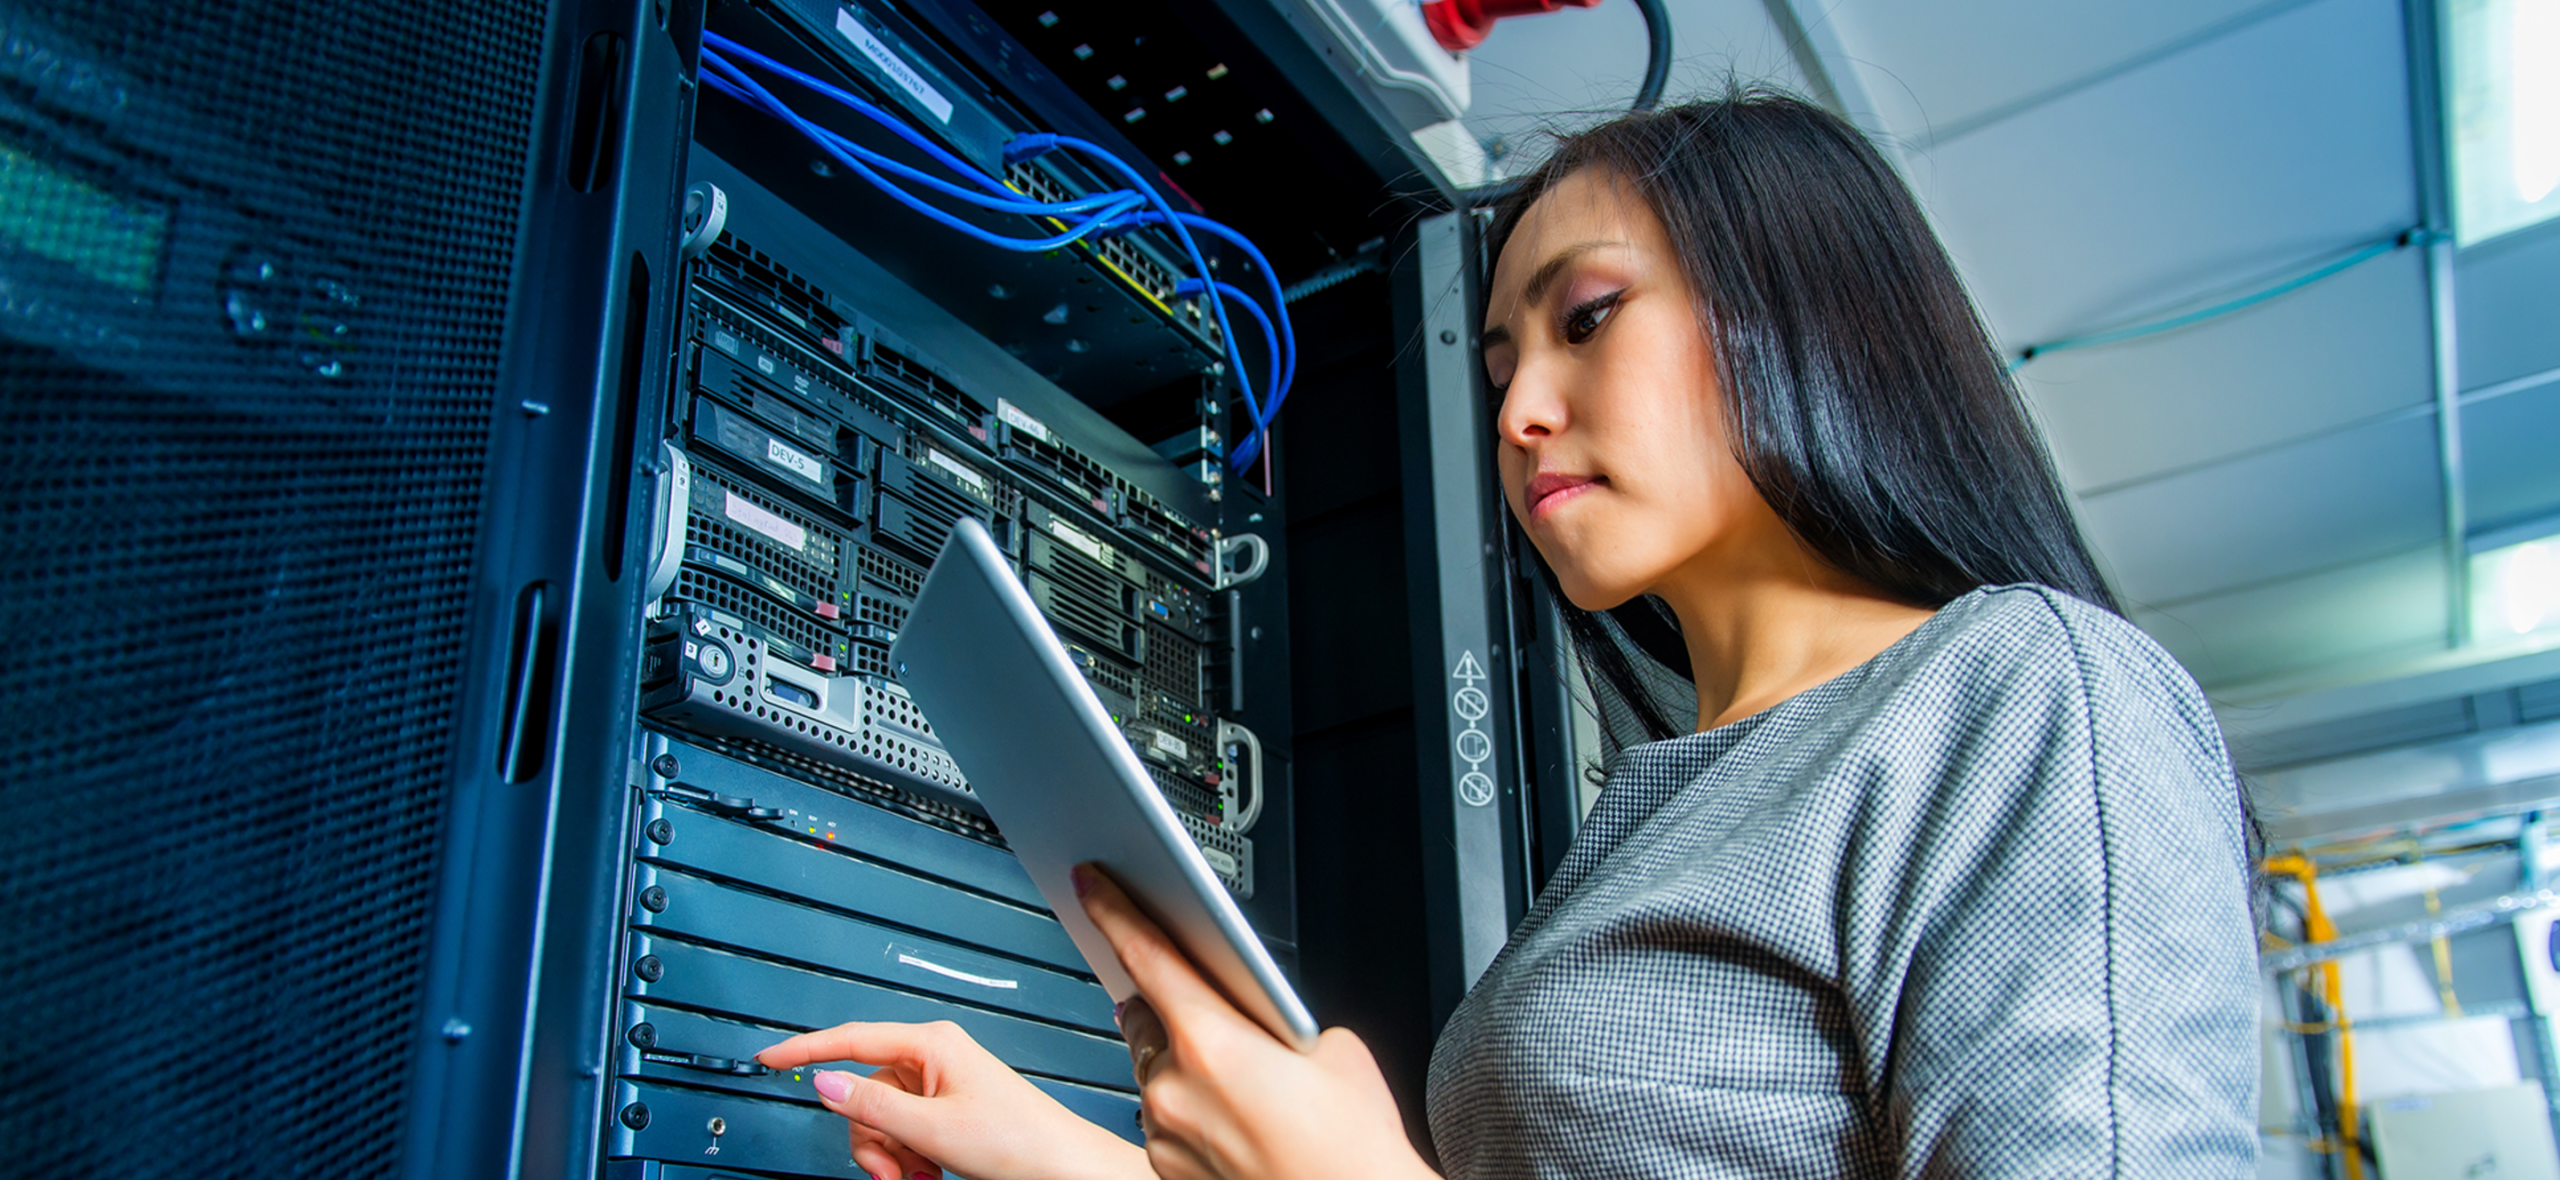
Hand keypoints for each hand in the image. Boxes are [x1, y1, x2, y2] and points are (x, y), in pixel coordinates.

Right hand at [756, 1019, 1151, 1179]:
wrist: (1063, 1166)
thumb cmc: (1017, 1138)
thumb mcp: (933, 1127)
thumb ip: (873, 1105)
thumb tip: (824, 1083)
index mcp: (931, 1044)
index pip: (852, 1039)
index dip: (806, 1051)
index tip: (769, 1057)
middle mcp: (933, 1057)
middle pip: (863, 1092)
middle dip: (869, 1138)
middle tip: (892, 1171)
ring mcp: (939, 1083)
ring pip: (879, 1117)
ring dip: (888, 1154)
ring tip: (917, 1175)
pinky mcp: (946, 1108)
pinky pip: (902, 1129)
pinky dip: (904, 1156)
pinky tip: (927, 1173)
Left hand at [1074, 864, 1438, 1179]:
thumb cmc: (1353, 1151)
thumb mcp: (1335, 1050)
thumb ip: (1281, 1020)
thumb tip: (1262, 1024)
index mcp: (1212, 1041)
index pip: (1145, 953)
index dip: (1113, 910)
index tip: (1091, 882)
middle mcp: (1175, 1088)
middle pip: (1147, 1017)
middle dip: (1171, 1006)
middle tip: (1218, 1014)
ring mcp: (1165, 1135)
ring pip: (1156, 1073)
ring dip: (1185, 1066)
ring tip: (1249, 1088)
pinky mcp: (1167, 1172)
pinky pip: (1166, 1120)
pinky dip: (1191, 1111)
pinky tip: (1241, 1124)